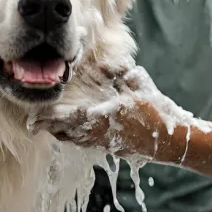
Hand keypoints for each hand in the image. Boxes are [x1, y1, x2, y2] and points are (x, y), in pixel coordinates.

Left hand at [32, 65, 177, 159]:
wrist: (175, 142)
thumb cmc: (159, 111)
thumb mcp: (142, 84)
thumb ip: (123, 73)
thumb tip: (108, 62)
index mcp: (108, 117)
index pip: (74, 119)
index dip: (54, 119)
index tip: (37, 119)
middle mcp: (103, 134)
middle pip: (69, 134)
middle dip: (52, 129)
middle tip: (35, 124)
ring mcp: (107, 144)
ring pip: (76, 141)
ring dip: (61, 134)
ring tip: (46, 127)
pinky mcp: (112, 149)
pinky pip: (86, 145)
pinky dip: (74, 138)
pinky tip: (68, 132)